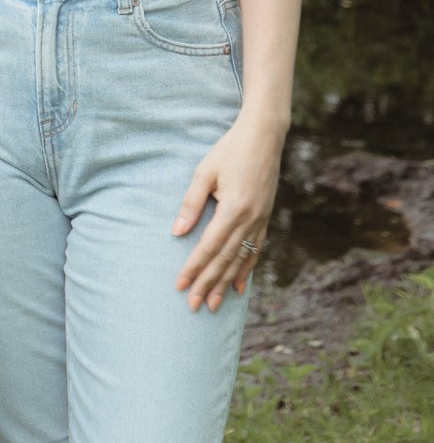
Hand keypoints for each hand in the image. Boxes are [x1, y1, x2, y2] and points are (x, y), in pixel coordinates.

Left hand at [171, 115, 283, 311]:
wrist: (264, 136)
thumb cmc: (230, 150)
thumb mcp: (205, 171)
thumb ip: (191, 203)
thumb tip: (177, 233)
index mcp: (233, 208)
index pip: (209, 246)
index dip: (194, 267)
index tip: (180, 285)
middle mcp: (250, 219)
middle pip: (225, 259)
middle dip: (208, 283)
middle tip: (193, 305)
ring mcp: (260, 220)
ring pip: (241, 259)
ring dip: (225, 283)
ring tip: (213, 304)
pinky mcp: (265, 218)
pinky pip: (255, 250)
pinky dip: (245, 270)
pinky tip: (239, 286)